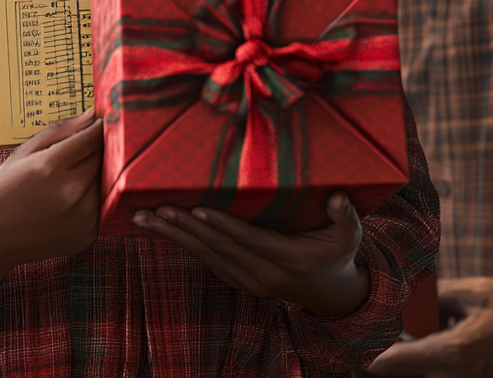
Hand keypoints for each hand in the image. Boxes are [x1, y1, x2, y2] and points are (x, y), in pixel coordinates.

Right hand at [0, 107, 102, 302]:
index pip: (92, 138)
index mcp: (52, 166)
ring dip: (94, 173)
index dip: (98, 127)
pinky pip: (101, 203)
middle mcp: (72, 192)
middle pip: (103, 158)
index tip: (99, 122)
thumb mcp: (24, 151)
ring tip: (69, 177)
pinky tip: (69, 199)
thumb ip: (61, 130)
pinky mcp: (89, 233)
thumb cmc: (4, 191)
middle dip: (96, 149)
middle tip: (80, 150)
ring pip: (105, 180)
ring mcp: (83, 217)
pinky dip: (92, 196)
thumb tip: (92, 115)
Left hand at [132, 192, 368, 316]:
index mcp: (286, 259)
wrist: (330, 295)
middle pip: (216, 247)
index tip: (196, 209)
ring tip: (143, 218)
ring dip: (172, 236)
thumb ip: (345, 217)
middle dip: (183, 227)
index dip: (221, 225)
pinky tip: (158, 229)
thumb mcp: (349, 238)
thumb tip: (339, 197)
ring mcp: (247, 279)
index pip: (247, 239)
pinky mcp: (237, 279)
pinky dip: (180, 243)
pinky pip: (204, 260)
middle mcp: (262, 273)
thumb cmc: (337, 255)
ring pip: (203, 255)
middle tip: (154, 209)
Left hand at [366, 277, 492, 376]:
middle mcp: (451, 377)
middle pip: (401, 371)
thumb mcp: (472, 293)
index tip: (346, 340)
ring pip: (419, 372)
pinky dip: (426, 357)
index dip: (364, 353)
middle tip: (369, 329)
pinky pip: (436, 371)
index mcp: (449, 354)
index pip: (391, 363)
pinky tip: (428, 335)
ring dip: (407, 354)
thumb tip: (407, 295)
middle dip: (384, 351)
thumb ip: (433, 295)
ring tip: (400, 329)